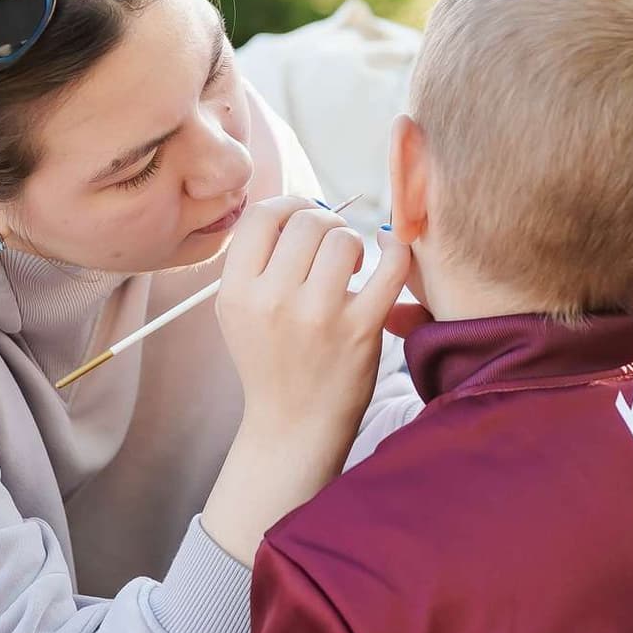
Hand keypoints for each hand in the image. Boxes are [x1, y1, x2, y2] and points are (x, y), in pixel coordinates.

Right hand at [202, 197, 410, 562]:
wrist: (293, 426)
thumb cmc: (271, 362)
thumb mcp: (238, 312)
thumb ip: (255, 262)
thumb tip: (294, 208)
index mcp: (238, 292)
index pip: (262, 215)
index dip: (288, 205)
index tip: (303, 217)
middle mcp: (273, 301)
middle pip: (307, 221)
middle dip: (326, 224)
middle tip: (331, 246)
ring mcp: (317, 316)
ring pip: (343, 238)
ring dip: (352, 241)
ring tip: (351, 264)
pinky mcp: (359, 331)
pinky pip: (388, 268)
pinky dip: (395, 249)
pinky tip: (390, 250)